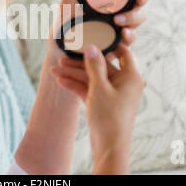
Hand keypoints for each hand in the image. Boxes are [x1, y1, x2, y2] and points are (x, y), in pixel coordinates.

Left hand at [47, 0, 147, 61]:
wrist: (59, 57)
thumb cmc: (61, 33)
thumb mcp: (66, 9)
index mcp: (105, 5)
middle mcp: (115, 17)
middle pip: (137, 4)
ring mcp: (117, 32)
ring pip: (137, 22)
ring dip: (134, 18)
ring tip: (120, 21)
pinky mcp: (117, 48)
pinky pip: (129, 42)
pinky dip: (129, 37)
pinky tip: (123, 35)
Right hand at [53, 44, 144, 173]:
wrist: (109, 147)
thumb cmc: (110, 117)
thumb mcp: (100, 87)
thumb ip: (95, 65)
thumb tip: (92, 47)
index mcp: (131, 76)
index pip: (123, 52)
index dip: (108, 45)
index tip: (92, 38)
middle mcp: (123, 83)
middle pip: (101, 66)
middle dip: (80, 63)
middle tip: (62, 58)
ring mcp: (112, 93)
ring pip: (91, 78)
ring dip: (73, 75)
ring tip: (54, 71)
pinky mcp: (103, 102)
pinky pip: (88, 89)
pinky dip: (75, 86)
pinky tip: (60, 82)